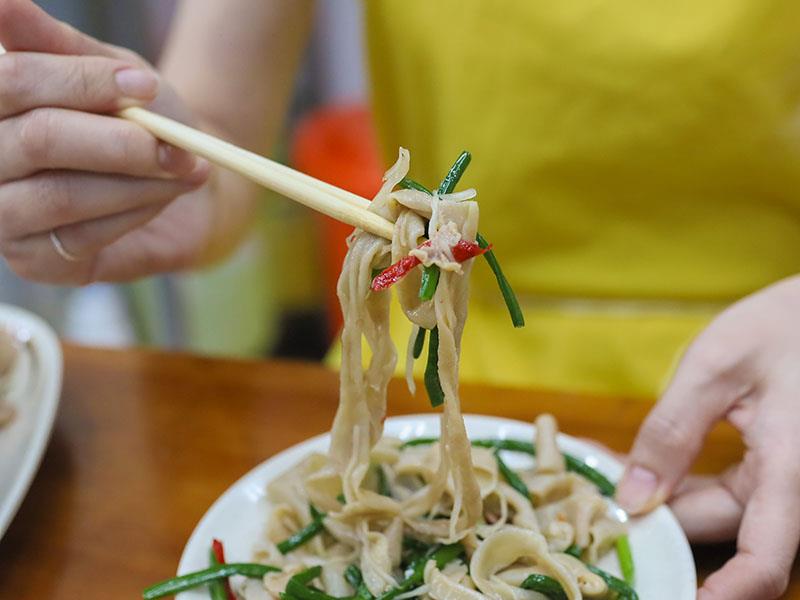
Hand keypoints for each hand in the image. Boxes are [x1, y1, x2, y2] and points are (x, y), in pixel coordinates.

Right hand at [0, 0, 212, 283]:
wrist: (188, 184)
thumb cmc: (143, 120)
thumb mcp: (112, 74)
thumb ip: (60, 47)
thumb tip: (4, 5)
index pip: (12, 82)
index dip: (80, 82)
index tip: (144, 84)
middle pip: (37, 139)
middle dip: (119, 141)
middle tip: (177, 141)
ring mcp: (4, 219)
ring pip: (62, 194)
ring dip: (135, 180)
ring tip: (184, 168)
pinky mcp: (36, 263)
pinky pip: (84, 235)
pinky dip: (134, 211)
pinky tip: (162, 198)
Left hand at [616, 276, 799, 598]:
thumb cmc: (781, 326)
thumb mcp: (715, 368)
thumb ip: (671, 431)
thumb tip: (632, 498)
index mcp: (789, 467)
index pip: (766, 559)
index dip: (725, 593)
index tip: (675, 597)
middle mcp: (789, 484)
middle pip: (720, 529)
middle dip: (656, 523)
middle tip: (591, 506)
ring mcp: (780, 477)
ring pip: (714, 511)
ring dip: (661, 500)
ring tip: (602, 474)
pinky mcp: (770, 466)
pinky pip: (721, 489)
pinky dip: (678, 481)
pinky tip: (636, 464)